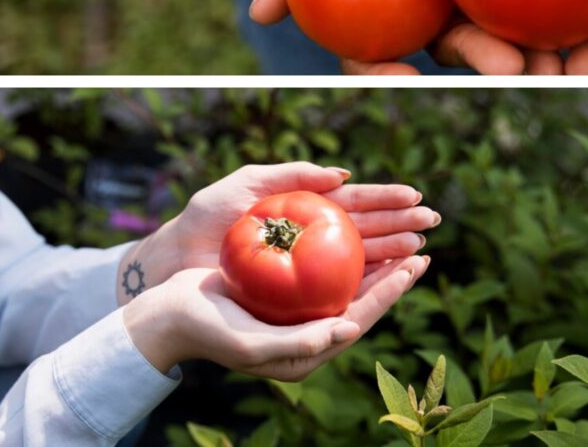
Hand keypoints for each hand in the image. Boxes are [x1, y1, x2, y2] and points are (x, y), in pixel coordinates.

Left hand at [117, 162, 438, 302]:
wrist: (172, 264)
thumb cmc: (202, 222)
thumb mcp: (240, 187)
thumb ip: (287, 174)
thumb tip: (342, 173)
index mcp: (304, 205)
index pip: (355, 199)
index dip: (386, 198)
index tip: (414, 196)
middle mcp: (312, 235)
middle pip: (367, 227)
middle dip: (402, 225)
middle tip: (431, 224)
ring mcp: (308, 265)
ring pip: (360, 256)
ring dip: (393, 253)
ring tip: (419, 251)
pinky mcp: (299, 293)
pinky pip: (338, 286)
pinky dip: (366, 282)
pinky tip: (388, 279)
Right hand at [123, 257, 427, 378]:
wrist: (165, 317)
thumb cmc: (206, 329)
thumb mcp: (251, 343)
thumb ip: (301, 343)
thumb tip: (351, 328)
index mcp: (308, 354)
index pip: (361, 318)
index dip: (392, 292)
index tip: (415, 264)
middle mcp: (309, 337)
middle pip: (363, 301)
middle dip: (394, 276)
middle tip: (422, 248)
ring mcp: (298, 317)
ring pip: (348, 286)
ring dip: (376, 263)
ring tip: (403, 240)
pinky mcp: (286, 298)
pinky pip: (323, 274)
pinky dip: (343, 254)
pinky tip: (356, 232)